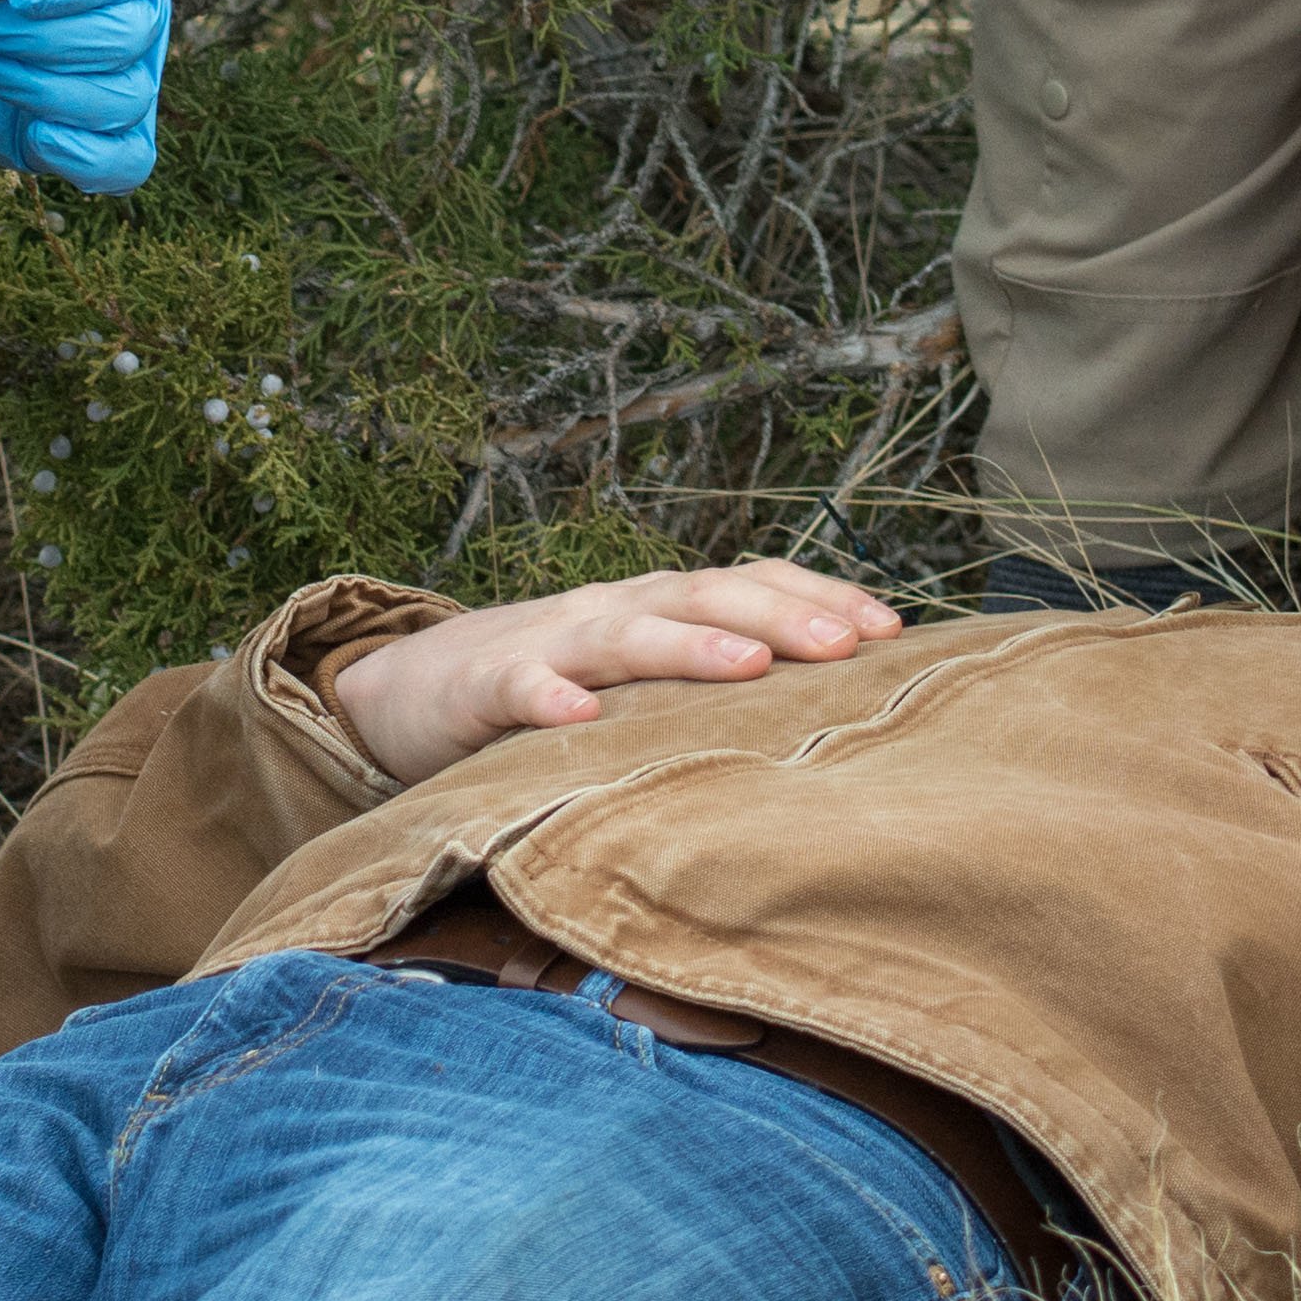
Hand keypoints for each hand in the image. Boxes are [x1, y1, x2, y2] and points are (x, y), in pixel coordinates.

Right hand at [330, 561, 901, 785]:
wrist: (408, 689)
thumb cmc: (549, 687)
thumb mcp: (636, 680)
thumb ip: (707, 686)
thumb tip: (828, 714)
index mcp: (657, 608)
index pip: (750, 583)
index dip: (819, 598)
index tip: (892, 630)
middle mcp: (613, 611)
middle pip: (703, 597)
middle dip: (779, 617)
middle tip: (847, 648)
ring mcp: (548, 643)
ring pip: (625, 635)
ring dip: (689, 647)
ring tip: (749, 666)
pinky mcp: (484, 686)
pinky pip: (519, 687)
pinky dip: (549, 696)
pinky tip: (578, 717)